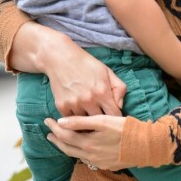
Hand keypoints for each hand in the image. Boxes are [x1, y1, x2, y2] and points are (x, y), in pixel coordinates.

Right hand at [10, 23, 126, 114]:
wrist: (60, 58)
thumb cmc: (87, 65)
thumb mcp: (107, 72)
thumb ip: (119, 88)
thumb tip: (120, 106)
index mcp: (102, 91)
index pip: (114, 115)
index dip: (116, 117)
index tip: (114, 116)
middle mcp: (88, 100)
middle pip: (100, 122)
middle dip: (102, 120)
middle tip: (101, 117)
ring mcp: (74, 104)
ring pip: (85, 123)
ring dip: (87, 120)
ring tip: (88, 113)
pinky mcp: (61, 106)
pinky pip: (72, 121)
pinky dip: (75, 118)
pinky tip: (77, 111)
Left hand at [45, 114, 125, 169]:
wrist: (146, 146)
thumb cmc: (126, 129)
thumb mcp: (103, 121)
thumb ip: (80, 121)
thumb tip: (60, 122)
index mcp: (88, 143)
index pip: (64, 136)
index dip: (54, 127)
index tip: (47, 120)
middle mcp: (90, 155)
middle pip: (67, 148)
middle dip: (56, 139)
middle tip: (48, 132)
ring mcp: (98, 162)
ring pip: (76, 155)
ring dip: (66, 146)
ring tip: (60, 140)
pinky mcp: (106, 165)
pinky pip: (87, 159)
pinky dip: (78, 152)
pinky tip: (80, 148)